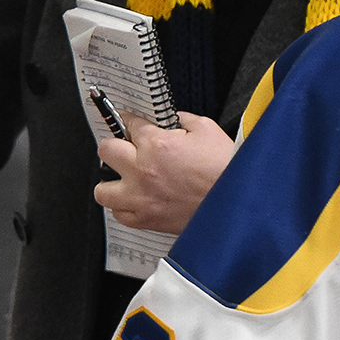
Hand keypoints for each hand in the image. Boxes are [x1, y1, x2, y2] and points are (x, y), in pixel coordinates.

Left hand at [95, 111, 236, 234]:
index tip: (129, 122)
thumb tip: (174, 119)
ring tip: (124, 178)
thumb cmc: (226, 168)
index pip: (129, 124)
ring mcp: (141, 198)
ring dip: (111, 181)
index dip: (129, 120)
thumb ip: (185, 120)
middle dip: (115, 145)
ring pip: (102, 190)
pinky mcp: (146, 220)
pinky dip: (123, 207)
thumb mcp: (208, 129)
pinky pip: (119, 214)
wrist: (237, 202)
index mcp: (157, 144)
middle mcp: (143, 170)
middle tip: (125, 148)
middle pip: (106, 150)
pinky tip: (134, 200)